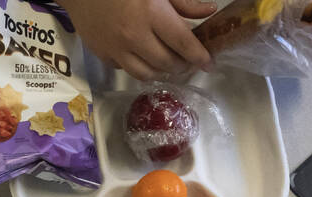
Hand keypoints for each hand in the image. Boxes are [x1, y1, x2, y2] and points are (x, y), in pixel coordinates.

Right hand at [57, 0, 211, 80]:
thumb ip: (183, 1)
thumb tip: (208, 12)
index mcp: (151, 12)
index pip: (182, 42)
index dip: (199, 56)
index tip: (208, 63)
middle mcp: (134, 35)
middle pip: (166, 63)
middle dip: (182, 65)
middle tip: (187, 61)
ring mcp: (116, 49)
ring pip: (146, 74)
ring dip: (161, 72)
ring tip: (168, 63)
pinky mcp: (103, 56)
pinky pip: (126, 70)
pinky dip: (139, 67)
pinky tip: (143, 56)